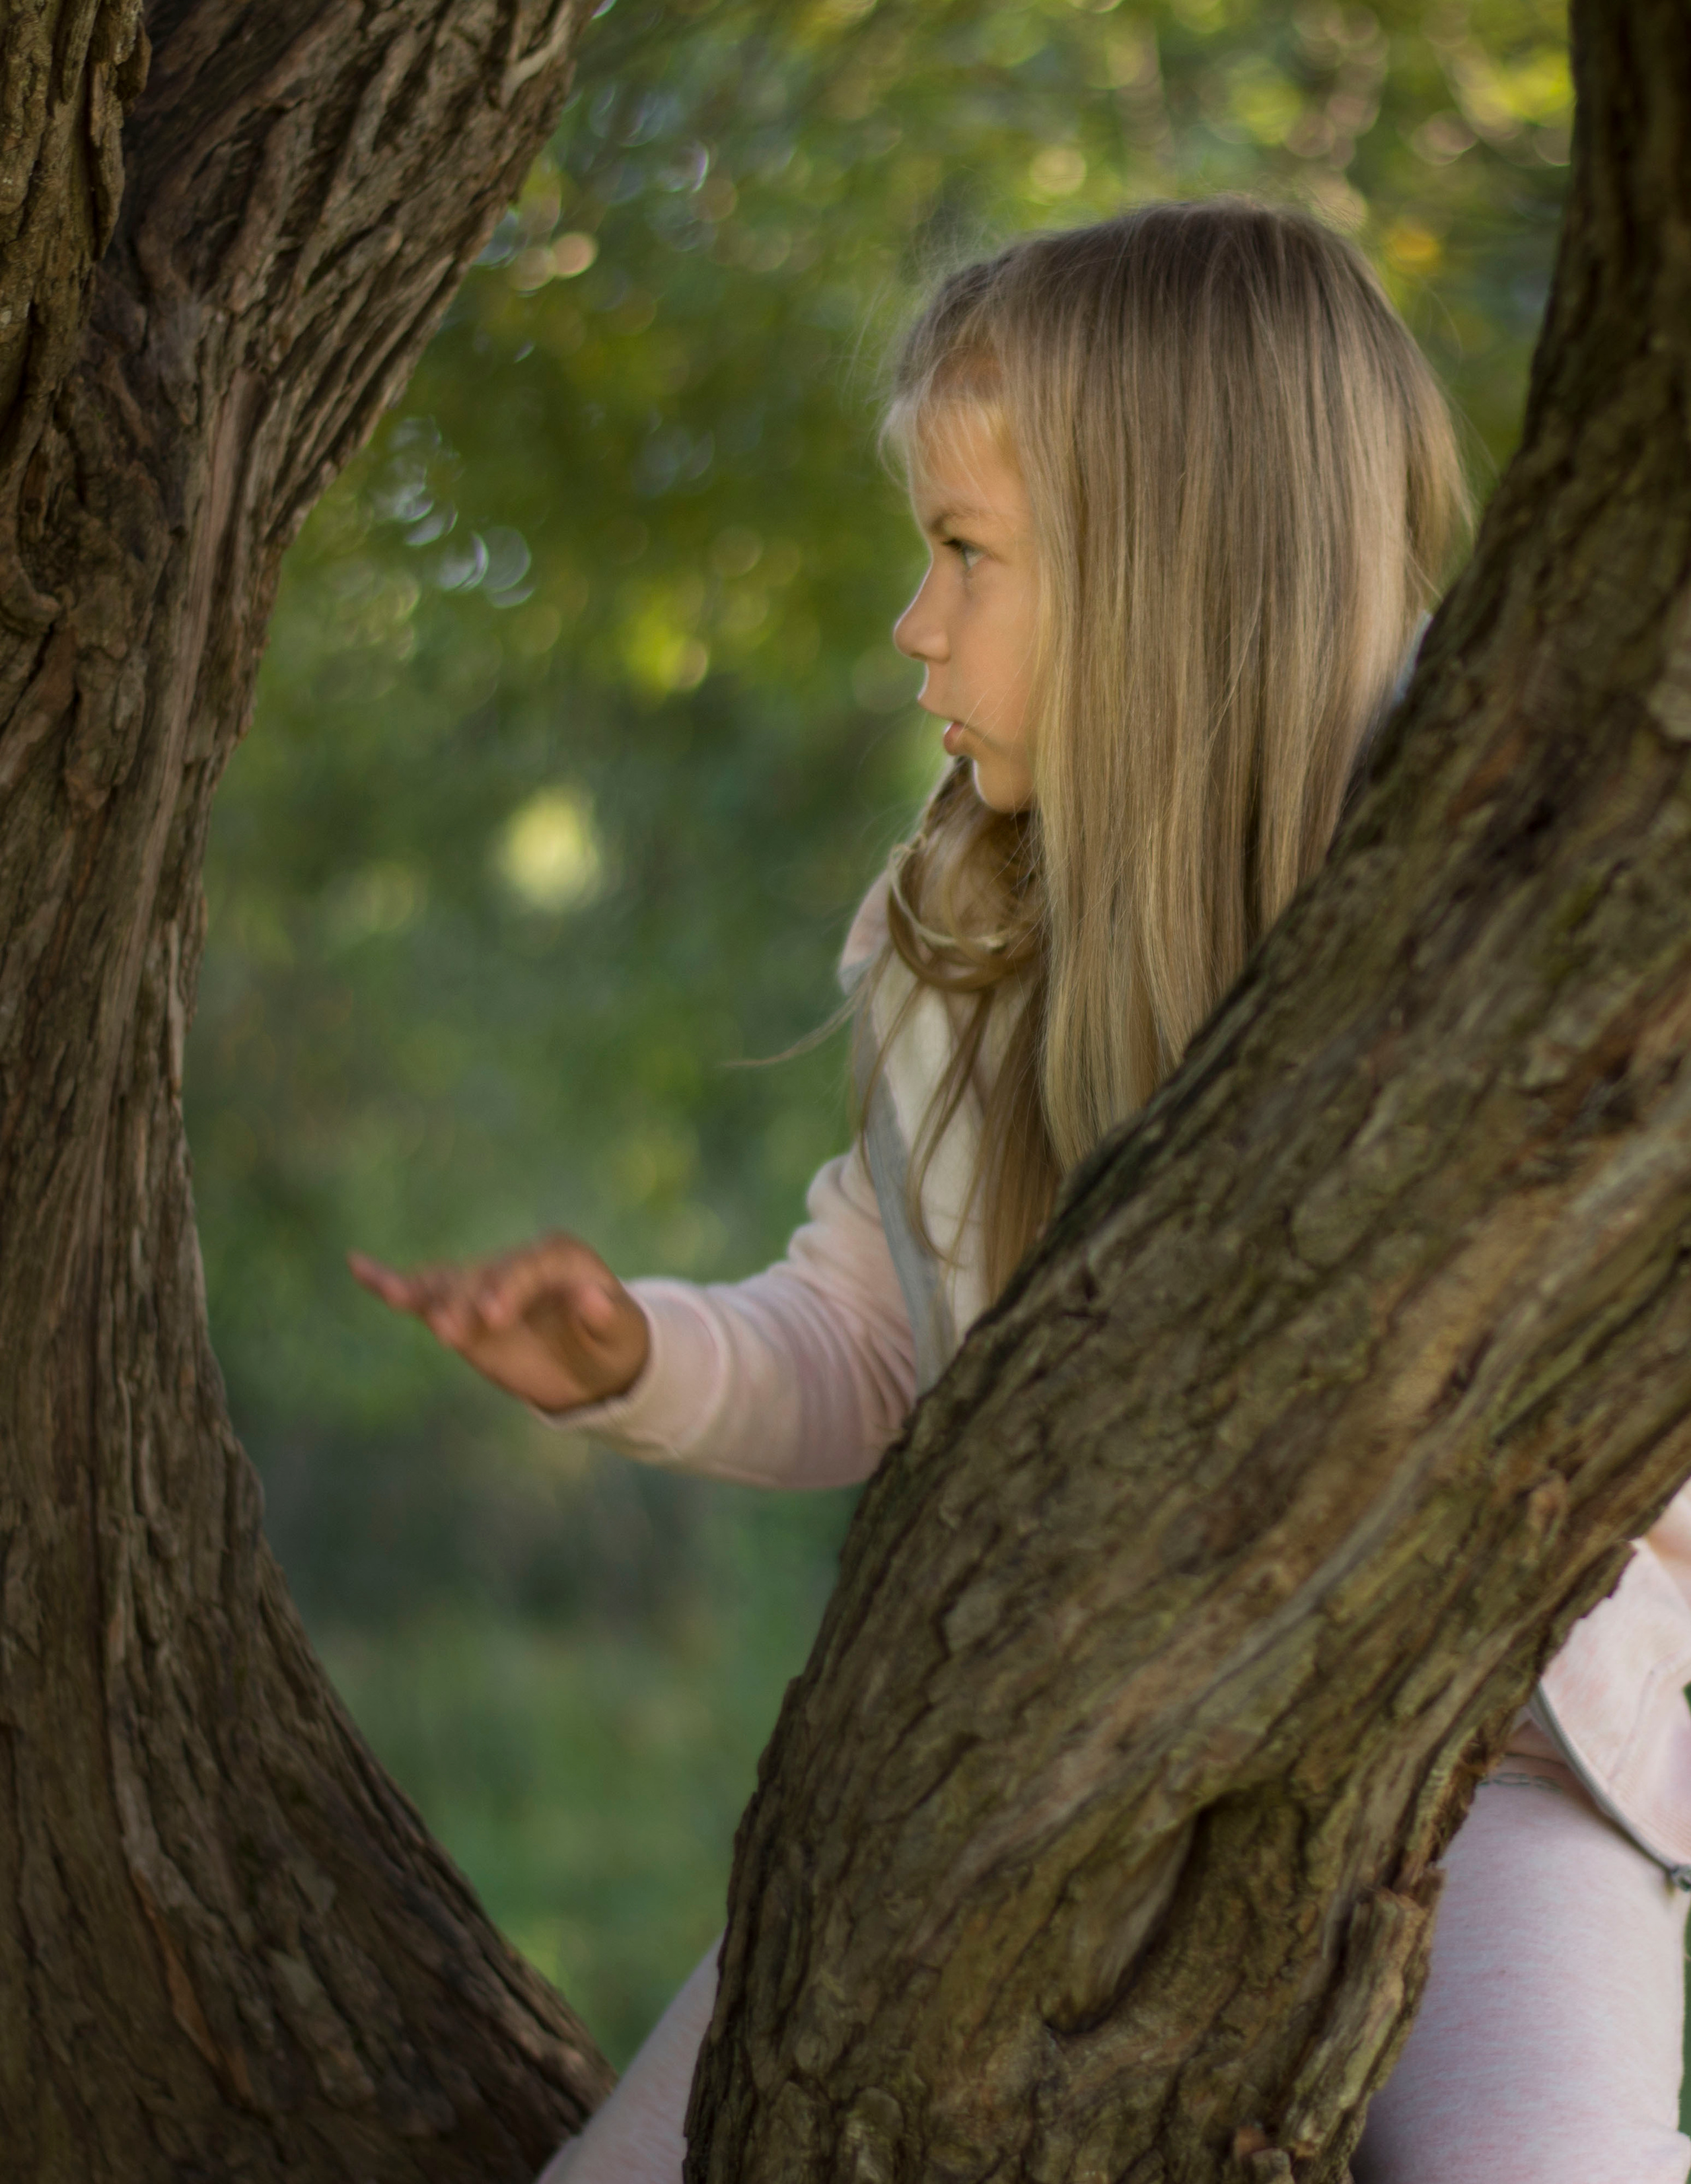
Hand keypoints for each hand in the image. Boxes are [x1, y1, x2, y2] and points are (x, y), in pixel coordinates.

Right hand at [348, 1233, 649, 1412]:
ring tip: (403, 1302)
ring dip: (429, 1298)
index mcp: (559, 1256)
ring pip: (450, 1285)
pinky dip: (391, 1282)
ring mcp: (485, 1284)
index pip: (528, 1265)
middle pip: (482, 1276)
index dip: (508, 1287)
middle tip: (451, 1332)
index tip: (492, 1317)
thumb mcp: (620, 1331)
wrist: (595, 1362)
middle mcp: (516, 1264)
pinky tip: (358, 1266)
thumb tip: (594, 1299)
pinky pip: (424, 1293)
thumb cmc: (612, 1340)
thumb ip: (605, 1315)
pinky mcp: (461, 1308)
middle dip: (465, 1301)